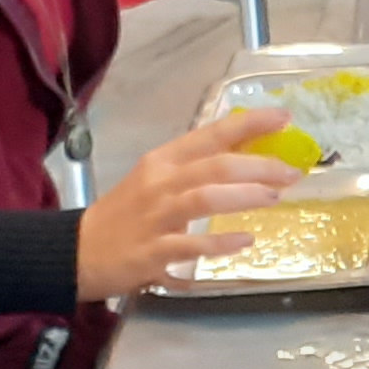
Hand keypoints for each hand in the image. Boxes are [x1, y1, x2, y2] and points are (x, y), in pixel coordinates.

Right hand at [76, 108, 292, 296]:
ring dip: (245, 196)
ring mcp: (155, 217)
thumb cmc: (124, 215)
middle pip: (216, 165)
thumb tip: (248, 163)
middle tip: (292, 172)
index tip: (284, 117)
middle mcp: (160, 183)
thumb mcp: (156, 182)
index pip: (211, 134)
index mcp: (162, 160)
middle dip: (259, 165)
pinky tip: (245, 241)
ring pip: (205, 197)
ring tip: (275, 198)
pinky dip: (220, 243)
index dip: (250, 124)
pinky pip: (191, 245)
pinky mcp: (152, 251)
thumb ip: (196, 171)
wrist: (76, 251)